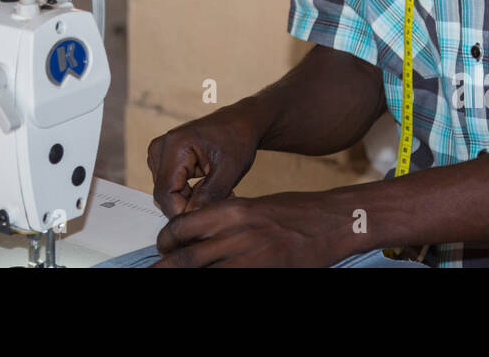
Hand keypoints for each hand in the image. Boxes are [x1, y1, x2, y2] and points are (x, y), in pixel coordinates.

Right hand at [147, 111, 259, 217]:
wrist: (239, 122)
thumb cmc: (237, 138)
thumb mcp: (229, 170)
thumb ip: (209, 196)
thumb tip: (191, 220)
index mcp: (174, 145)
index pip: (166, 193)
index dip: (182, 212)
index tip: (207, 216)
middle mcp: (160, 147)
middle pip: (163, 194)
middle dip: (188, 206)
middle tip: (218, 201)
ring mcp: (159, 152)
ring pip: (166, 193)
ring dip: (188, 200)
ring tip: (215, 192)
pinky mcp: (163, 158)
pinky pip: (169, 186)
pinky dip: (187, 193)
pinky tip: (206, 187)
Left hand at [152, 192, 360, 266]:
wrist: (333, 221)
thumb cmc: (296, 213)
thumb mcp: (254, 208)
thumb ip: (226, 223)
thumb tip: (199, 239)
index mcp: (232, 210)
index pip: (183, 226)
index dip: (166, 240)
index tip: (162, 248)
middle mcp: (236, 233)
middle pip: (186, 257)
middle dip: (165, 267)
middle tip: (155, 271)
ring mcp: (250, 256)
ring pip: (202, 272)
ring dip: (184, 276)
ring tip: (170, 277)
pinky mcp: (264, 271)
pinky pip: (228, 280)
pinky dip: (214, 281)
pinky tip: (211, 281)